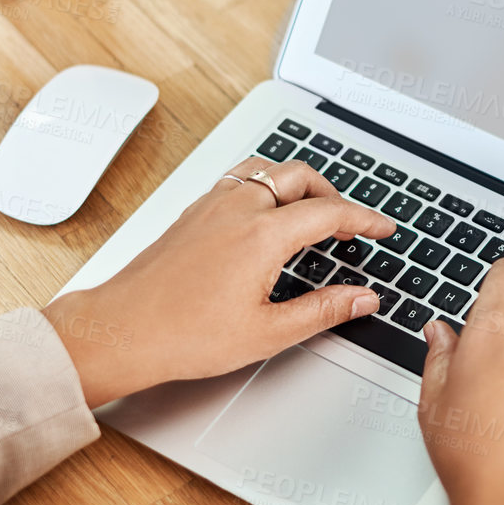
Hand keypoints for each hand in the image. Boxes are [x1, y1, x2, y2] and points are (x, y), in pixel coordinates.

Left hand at [43, 158, 395, 407]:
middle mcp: (238, 209)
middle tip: (349, 224)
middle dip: (333, 194)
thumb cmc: (183, 334)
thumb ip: (323, 310)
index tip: (382, 228)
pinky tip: (264, 211)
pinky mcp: (192, 213)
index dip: (364, 219)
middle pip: (300, 176)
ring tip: (311, 210)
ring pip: (267, 169)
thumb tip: (362, 298)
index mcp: (263, 234)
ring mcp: (211, 206)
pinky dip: (265, 185)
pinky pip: (239, 179)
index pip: (330, 212)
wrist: (122, 330)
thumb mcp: (268, 333)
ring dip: (297, 183)